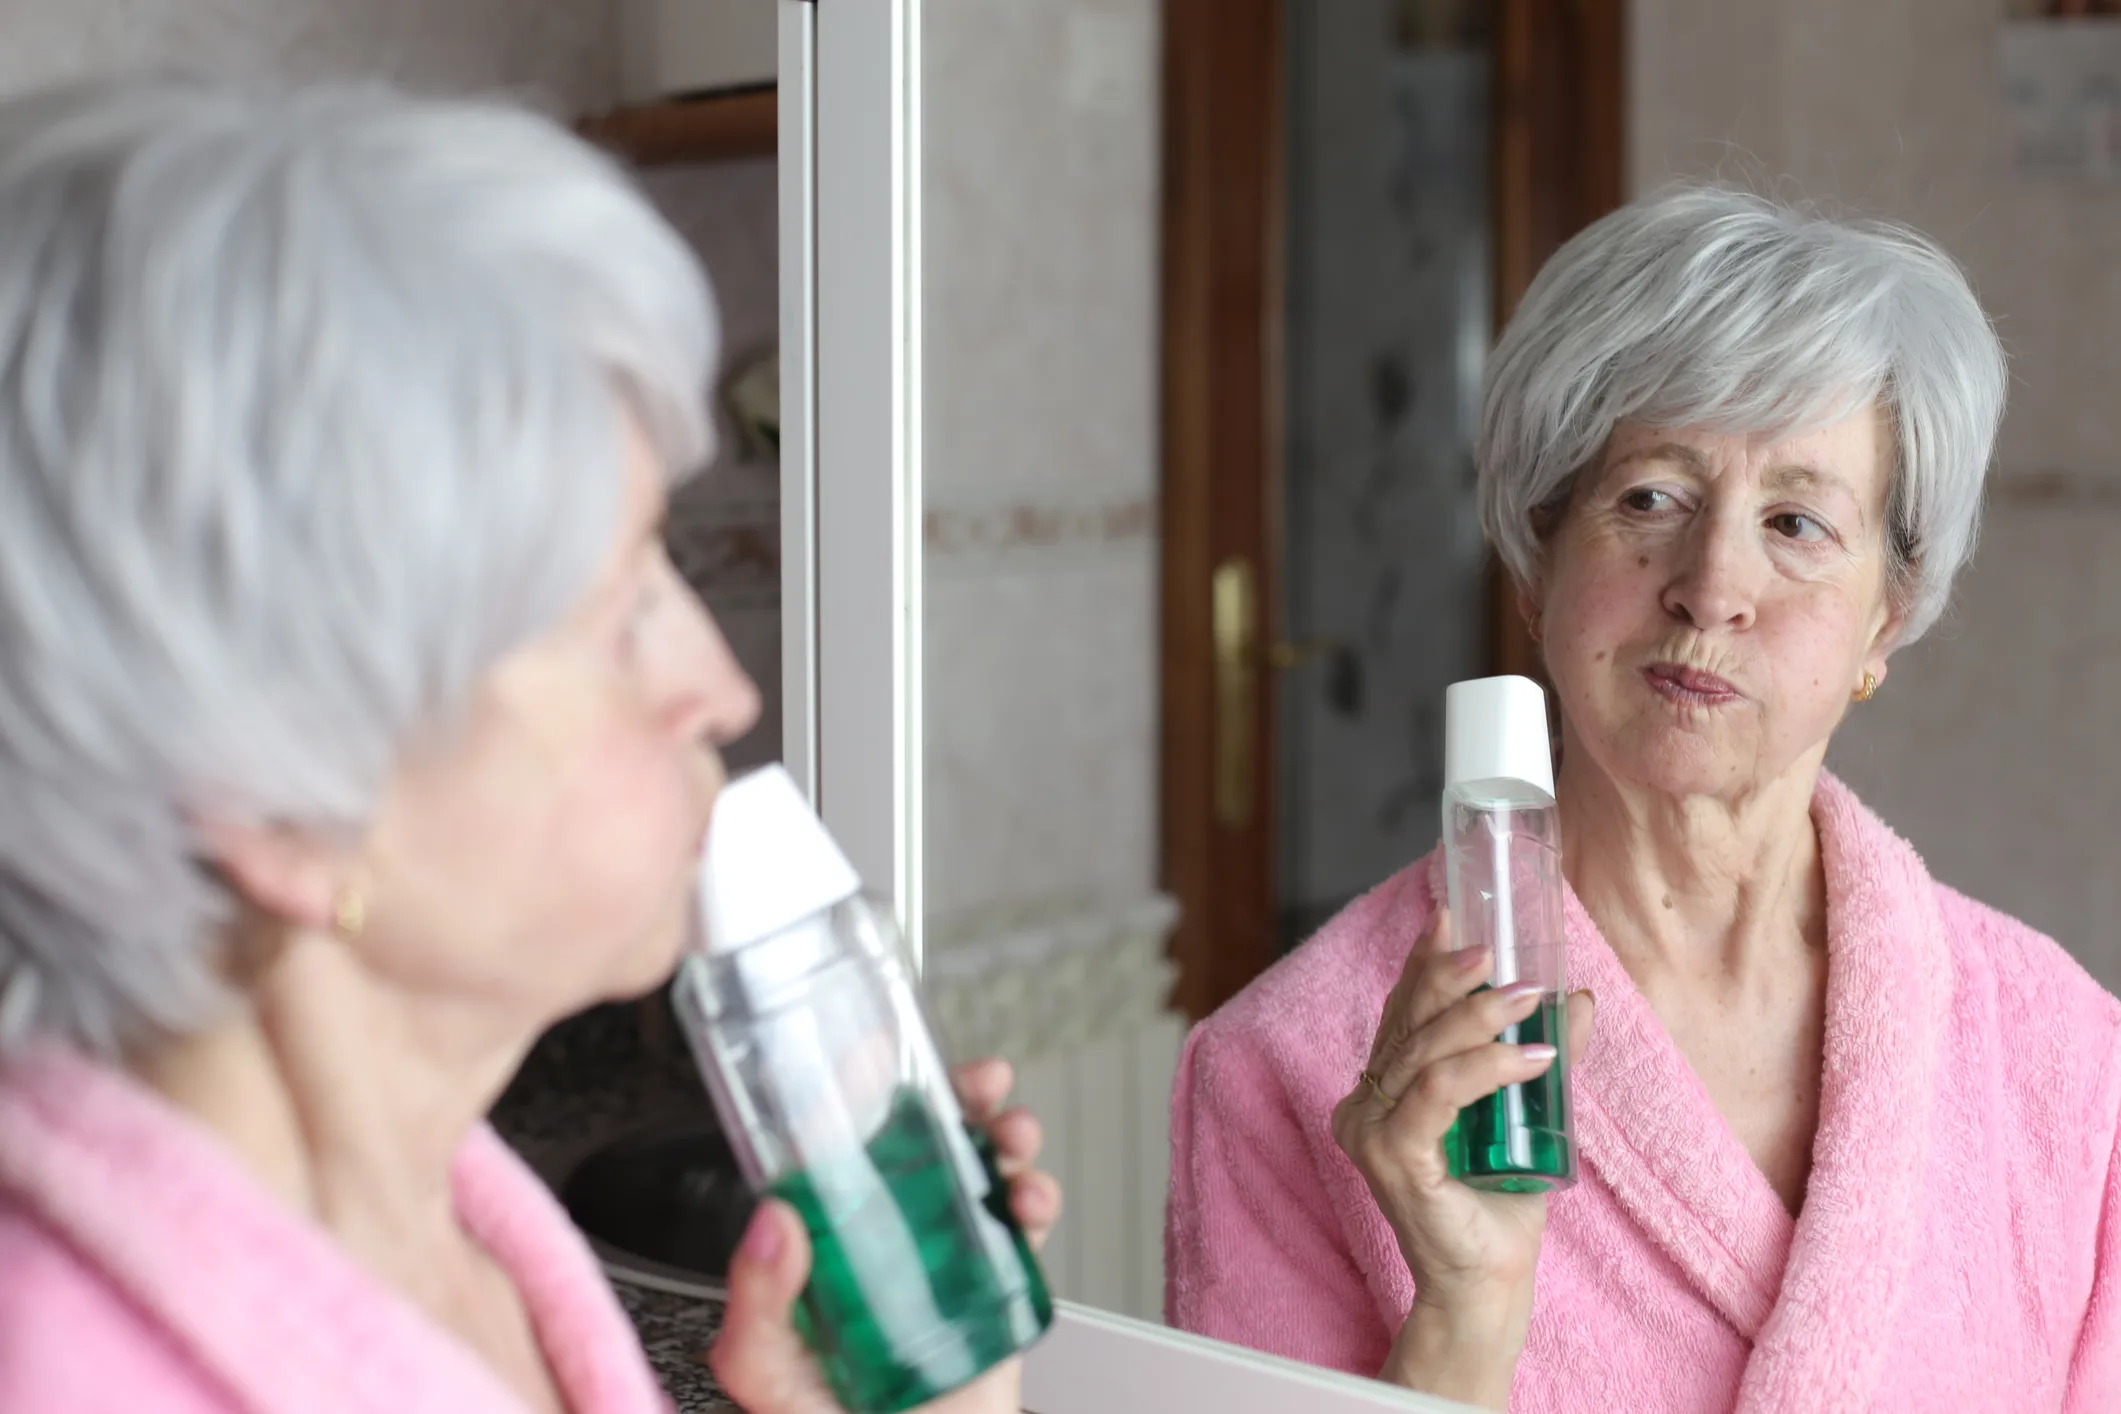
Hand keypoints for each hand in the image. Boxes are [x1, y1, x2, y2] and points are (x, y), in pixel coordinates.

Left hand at [707, 1059, 1060, 1413]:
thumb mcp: (766, 1372)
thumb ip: (757, 1306)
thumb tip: (773, 1219)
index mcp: (821, 1239)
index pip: (836, 1144)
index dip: (863, 1090)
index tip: (884, 1052)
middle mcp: (881, 1235)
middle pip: (920, 1140)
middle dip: (957, 1097)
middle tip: (978, 1083)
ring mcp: (939, 1256)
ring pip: (977, 1168)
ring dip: (1005, 1136)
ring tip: (1015, 1137)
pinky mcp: (989, 1285)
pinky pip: (1020, 1226)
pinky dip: (1037, 1196)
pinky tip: (1032, 1199)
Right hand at [1330, 909, 1592, 1407]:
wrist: (1489, 1285)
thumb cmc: (1499, 1208)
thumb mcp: (1528, 1114)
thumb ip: (1540, 1057)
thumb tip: (1577, 997)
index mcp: (1383, 1092)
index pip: (1400, 1014)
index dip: (1423, 963)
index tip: (1451, 916)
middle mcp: (1364, 1106)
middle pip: (1408, 1023)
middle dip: (1457, 981)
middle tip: (1504, 959)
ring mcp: (1371, 1132)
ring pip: (1422, 1052)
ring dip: (1481, 1018)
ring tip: (1532, 1000)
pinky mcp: (1392, 1158)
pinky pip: (1437, 1094)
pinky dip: (1485, 1067)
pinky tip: (1530, 1057)